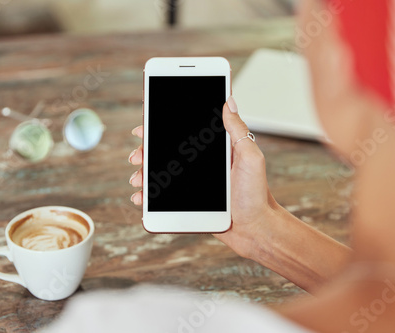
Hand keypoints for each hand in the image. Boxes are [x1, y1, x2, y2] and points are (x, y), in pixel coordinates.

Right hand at [128, 96, 277, 258]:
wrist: (255, 228)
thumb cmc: (257, 194)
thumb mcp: (250, 157)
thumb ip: (237, 130)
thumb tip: (228, 101)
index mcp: (214, 148)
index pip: (185, 130)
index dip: (163, 124)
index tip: (146, 123)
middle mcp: (201, 162)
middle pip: (166, 149)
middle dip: (146, 150)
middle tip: (137, 155)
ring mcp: (192, 181)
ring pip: (161, 171)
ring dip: (144, 172)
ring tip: (138, 179)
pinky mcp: (188, 199)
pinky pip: (163, 195)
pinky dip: (149, 195)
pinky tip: (141, 197)